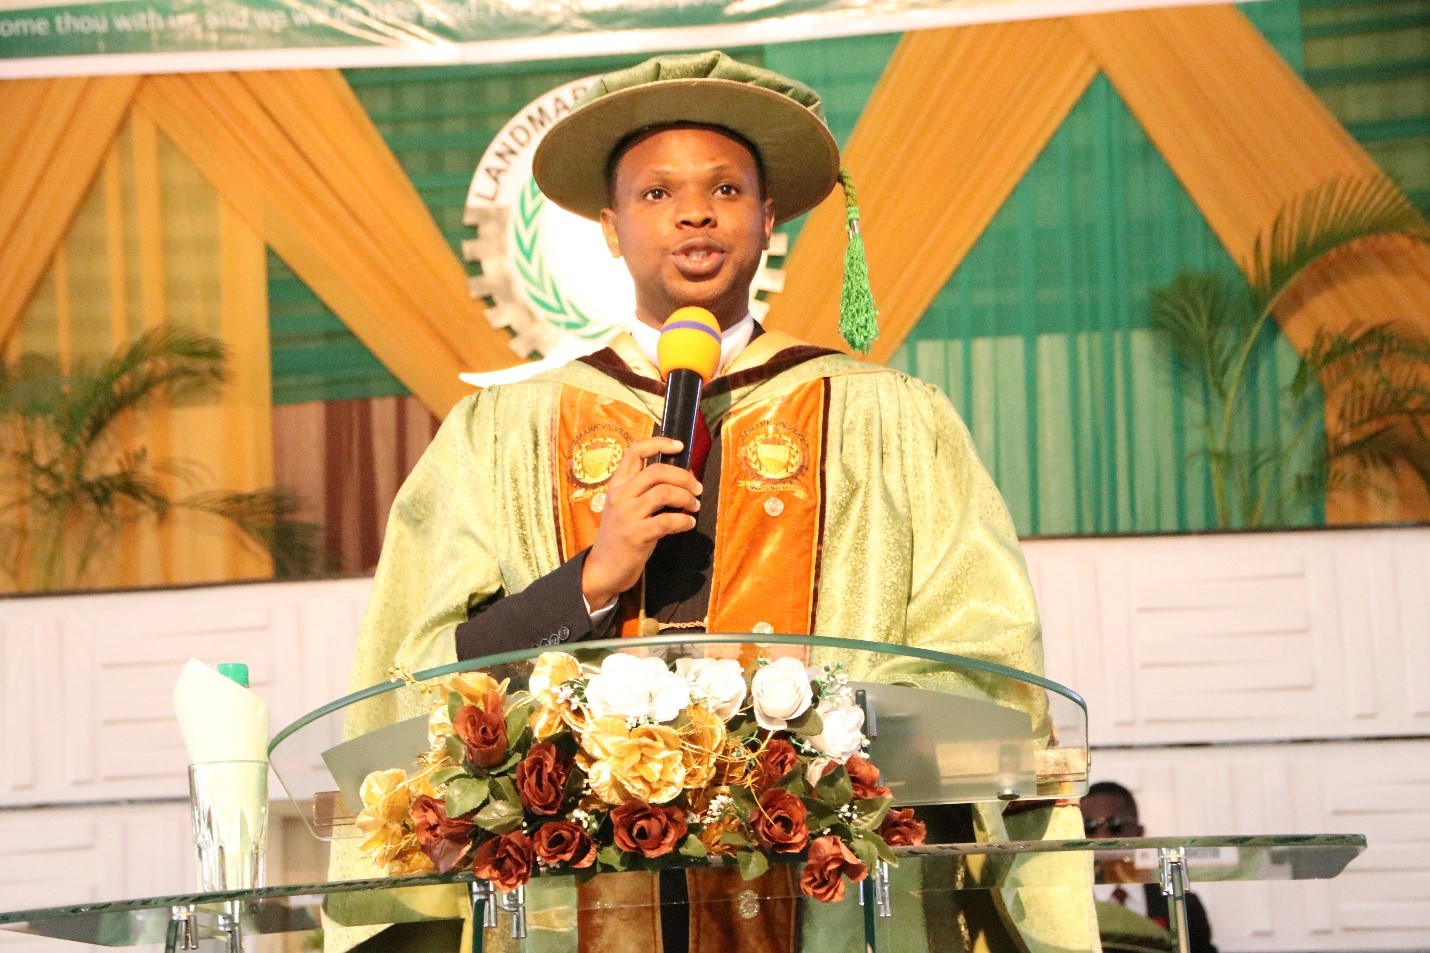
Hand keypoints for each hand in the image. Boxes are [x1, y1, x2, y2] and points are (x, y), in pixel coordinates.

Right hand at [582, 436, 701, 609]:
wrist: (603, 568)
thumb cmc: (620, 535)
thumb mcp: (625, 506)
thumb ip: (644, 490)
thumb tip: (681, 478)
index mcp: (617, 484)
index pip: (634, 451)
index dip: (659, 443)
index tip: (679, 446)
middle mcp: (620, 495)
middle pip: (657, 471)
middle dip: (684, 477)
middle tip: (697, 488)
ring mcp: (627, 515)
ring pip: (664, 492)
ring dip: (687, 498)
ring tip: (695, 506)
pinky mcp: (636, 535)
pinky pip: (668, 521)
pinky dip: (684, 521)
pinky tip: (688, 524)